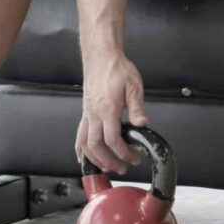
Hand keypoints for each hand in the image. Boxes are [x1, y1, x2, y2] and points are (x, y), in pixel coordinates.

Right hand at [76, 51, 149, 174]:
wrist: (101, 55)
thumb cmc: (116, 67)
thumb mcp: (133, 86)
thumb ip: (137, 108)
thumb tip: (143, 125)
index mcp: (107, 109)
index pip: (112, 140)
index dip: (123, 153)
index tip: (133, 157)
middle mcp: (94, 113)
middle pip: (95, 147)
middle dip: (108, 162)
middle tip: (121, 168)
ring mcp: (87, 113)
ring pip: (84, 144)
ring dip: (94, 159)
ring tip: (106, 167)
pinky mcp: (85, 111)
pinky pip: (79, 134)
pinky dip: (80, 149)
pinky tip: (83, 156)